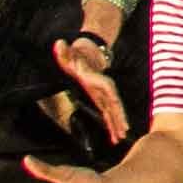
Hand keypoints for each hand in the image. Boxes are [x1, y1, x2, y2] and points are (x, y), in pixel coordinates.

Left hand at [51, 31, 134, 148]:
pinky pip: (109, 113)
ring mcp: (104, 94)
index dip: (114, 102)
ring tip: (121, 138)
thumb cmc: (77, 56)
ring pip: (113, 111)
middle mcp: (104, 88)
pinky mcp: (102, 99)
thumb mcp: (69, 54)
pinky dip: (113, 124)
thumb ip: (64, 51)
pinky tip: (115, 135)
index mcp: (98, 80)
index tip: (118, 110)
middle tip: (123, 132)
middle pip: (115, 104)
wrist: (87, 53)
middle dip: (119, 118)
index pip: (109, 91)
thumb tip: (59, 43)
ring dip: (118, 124)